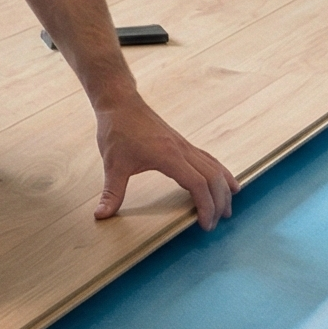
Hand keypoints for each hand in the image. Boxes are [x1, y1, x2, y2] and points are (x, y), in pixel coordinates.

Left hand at [93, 92, 236, 226]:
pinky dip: (220, 173)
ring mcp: (185, 145)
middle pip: (213, 178)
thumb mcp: (113, 165)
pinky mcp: (183, 143)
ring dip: (224, 189)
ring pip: (215, 168)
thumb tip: (100, 215)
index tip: (205, 225)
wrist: (121, 103)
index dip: (205, 206)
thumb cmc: (117, 130)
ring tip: (227, 209)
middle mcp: (183, 150)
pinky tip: (224, 182)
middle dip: (219, 202)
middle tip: (215, 224)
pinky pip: (209, 159)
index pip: (198, 184)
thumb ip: (111, 193)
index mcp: (169, 156)